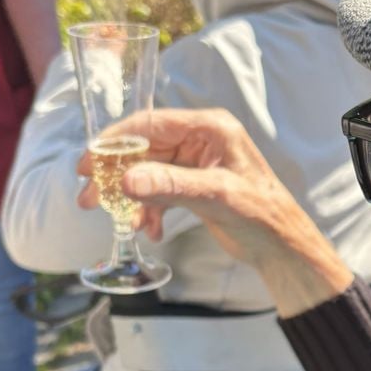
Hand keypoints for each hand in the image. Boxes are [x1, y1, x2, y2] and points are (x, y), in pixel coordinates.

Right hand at [77, 108, 296, 261]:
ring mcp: (196, 162)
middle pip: (144, 149)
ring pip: (148, 173)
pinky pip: (160, 191)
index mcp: (210, 128)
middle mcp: (200, 139)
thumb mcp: (215, 196)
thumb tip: (126, 180)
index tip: (89, 162)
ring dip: (131, 198)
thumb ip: (170, 185)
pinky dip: (151, 210)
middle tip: (89, 197)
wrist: (281, 245)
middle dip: (117, 175)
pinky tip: (151, 230)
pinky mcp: (193, 185)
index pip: (151, 125)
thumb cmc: (262, 213)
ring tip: (119, 221)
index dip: (116, 142)